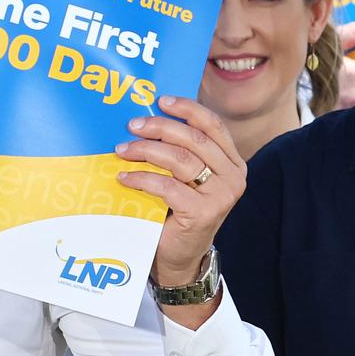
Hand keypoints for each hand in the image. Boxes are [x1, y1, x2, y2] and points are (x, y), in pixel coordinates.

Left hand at [116, 96, 245, 324]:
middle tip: (131, 125)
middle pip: (194, 139)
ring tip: (121, 150)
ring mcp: (222, 195)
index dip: (186, 108)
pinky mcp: (204, 213)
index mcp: (231, 160)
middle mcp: (233, 176)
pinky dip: (141, 179)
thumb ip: (178, 149)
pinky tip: (124, 177)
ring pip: (180, 160)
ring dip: (145, 151)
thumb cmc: (176, 209)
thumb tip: (144, 117)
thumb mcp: (182, 175)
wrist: (178, 255)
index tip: (160, 100)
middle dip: (159, 127)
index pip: (212, 125)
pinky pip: (167, 186)